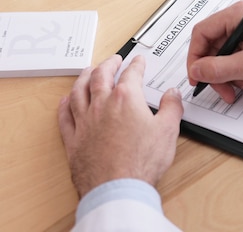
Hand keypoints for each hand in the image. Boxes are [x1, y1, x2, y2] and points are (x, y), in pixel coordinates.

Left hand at [58, 54, 183, 197]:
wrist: (117, 188)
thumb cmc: (141, 162)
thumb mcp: (168, 131)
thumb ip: (171, 108)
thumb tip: (172, 95)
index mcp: (126, 99)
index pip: (131, 74)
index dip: (136, 64)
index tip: (138, 60)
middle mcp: (102, 105)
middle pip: (101, 76)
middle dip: (108, 64)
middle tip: (113, 60)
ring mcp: (85, 121)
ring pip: (79, 91)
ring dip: (84, 77)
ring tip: (89, 71)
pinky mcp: (74, 139)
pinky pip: (65, 116)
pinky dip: (65, 104)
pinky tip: (66, 100)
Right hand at [187, 1, 242, 102]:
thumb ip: (219, 68)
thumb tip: (197, 69)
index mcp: (239, 15)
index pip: (202, 33)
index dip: (195, 57)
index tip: (196, 76)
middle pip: (214, 46)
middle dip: (217, 72)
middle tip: (223, 89)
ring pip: (226, 56)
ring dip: (231, 76)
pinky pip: (240, 59)